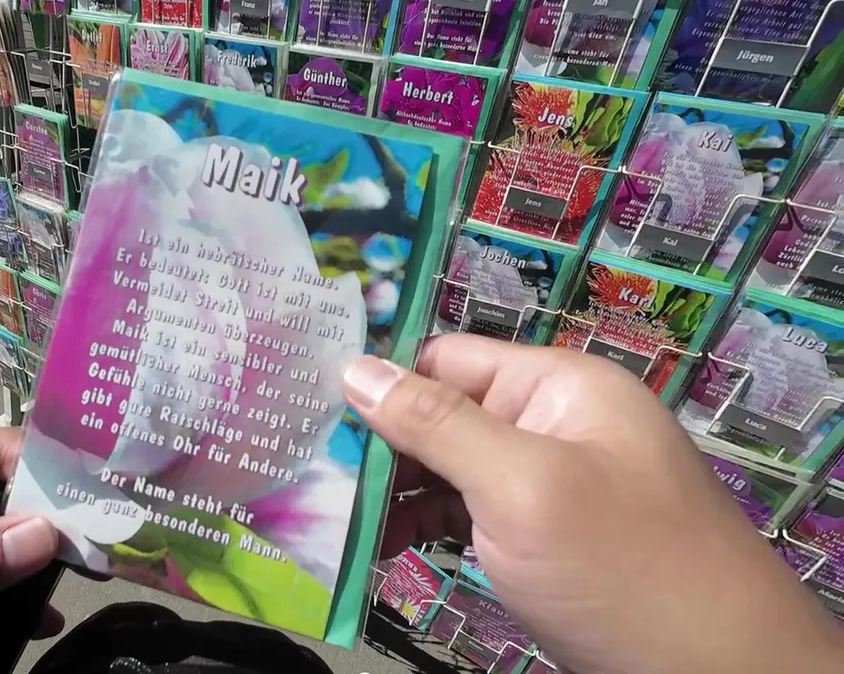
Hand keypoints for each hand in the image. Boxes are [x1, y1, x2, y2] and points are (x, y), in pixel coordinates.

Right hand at [342, 335, 843, 673]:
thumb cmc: (622, 567)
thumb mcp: (521, 486)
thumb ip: (437, 423)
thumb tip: (354, 367)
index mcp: (559, 387)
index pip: (449, 361)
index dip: (382, 382)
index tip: (306, 413)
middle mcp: (553, 424)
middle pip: (445, 414)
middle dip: (381, 445)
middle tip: (305, 475)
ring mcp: (548, 485)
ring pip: (450, 469)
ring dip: (395, 492)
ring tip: (333, 519)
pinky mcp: (541, 538)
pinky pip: (469, 514)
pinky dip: (424, 526)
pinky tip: (382, 545)